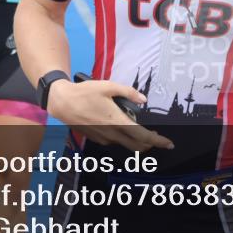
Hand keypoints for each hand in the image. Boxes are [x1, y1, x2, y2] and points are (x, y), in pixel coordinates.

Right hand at [48, 79, 173, 152]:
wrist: (63, 102)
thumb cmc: (85, 92)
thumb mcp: (108, 86)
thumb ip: (128, 92)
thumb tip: (144, 99)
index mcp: (117, 121)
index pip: (142, 136)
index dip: (158, 141)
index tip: (169, 144)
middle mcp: (112, 133)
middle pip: (137, 146)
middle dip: (150, 144)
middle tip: (155, 135)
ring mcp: (103, 138)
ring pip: (125, 144)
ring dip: (135, 139)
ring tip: (136, 126)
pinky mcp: (97, 139)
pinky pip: (114, 141)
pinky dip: (122, 137)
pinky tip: (119, 125)